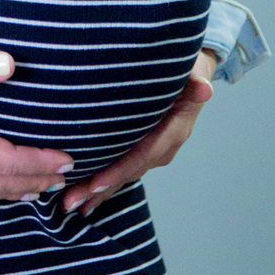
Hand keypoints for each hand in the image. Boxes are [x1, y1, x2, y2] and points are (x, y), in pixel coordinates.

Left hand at [62, 49, 217, 216]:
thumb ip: (195, 83)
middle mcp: (164, 147)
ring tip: (71, 204)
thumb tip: (204, 89)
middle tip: (70, 202)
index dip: (119, 170)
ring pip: (124, 175)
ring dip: (99, 191)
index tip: (95, 183)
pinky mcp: (145, 151)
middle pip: (129, 172)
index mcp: (174, 130)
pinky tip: (86, 196)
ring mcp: (155, 152)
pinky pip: (124, 170)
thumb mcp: (193, 73)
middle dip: (100, 188)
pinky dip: (105, 183)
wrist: (193, 77)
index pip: (143, 154)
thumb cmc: (187, 70)